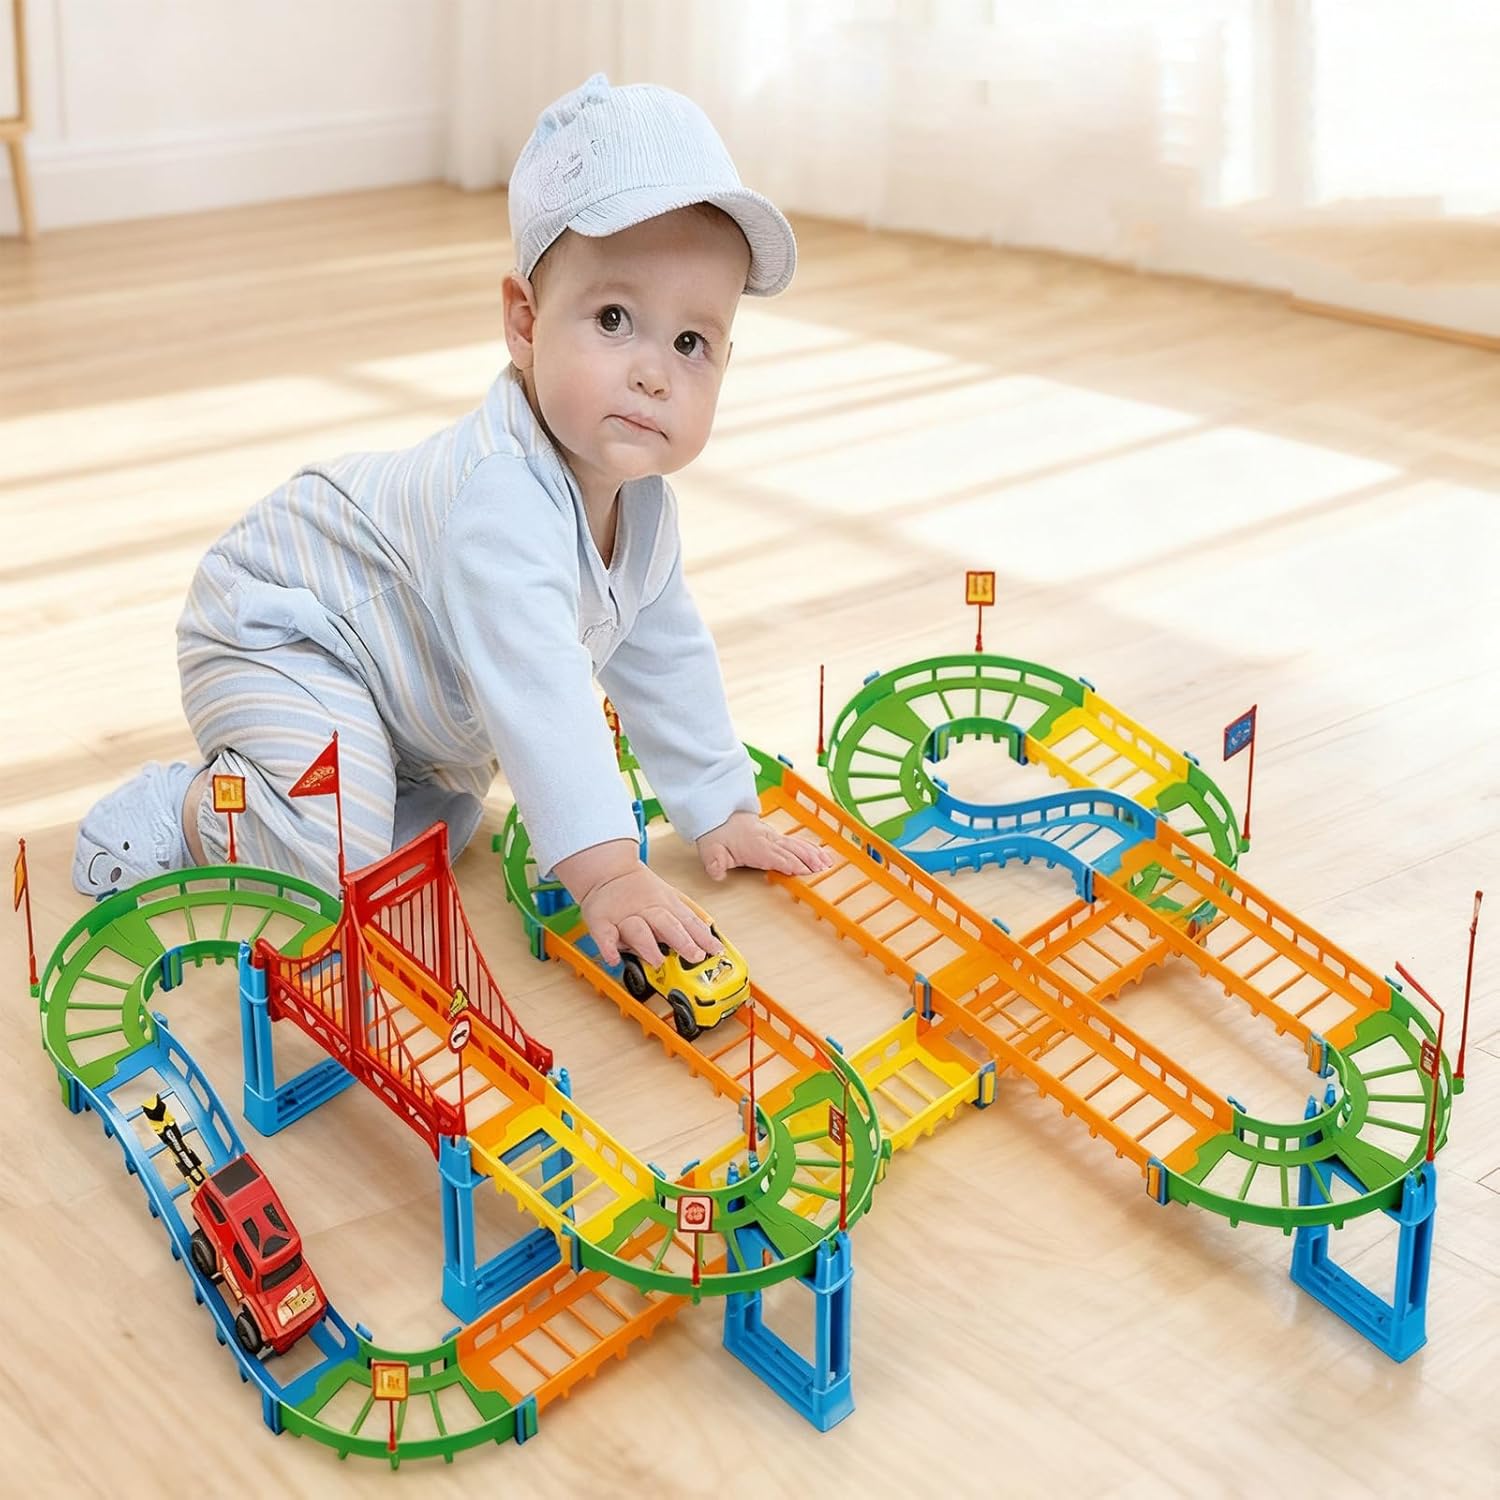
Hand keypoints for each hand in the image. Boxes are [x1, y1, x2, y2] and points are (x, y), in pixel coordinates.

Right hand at [556, 839, 719, 967]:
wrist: (607, 871)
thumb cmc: (639, 890)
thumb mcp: (667, 898)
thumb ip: (685, 918)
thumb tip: (709, 937)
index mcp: (666, 905)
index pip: (688, 922)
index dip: (703, 937)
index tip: (716, 950)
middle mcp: (647, 910)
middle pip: (667, 924)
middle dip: (682, 940)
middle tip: (695, 956)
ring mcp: (624, 917)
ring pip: (638, 930)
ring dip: (648, 946)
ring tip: (657, 961)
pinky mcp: (601, 922)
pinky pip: (604, 936)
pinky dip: (608, 948)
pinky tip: (614, 958)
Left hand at [697, 810, 834, 881]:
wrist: (717, 814)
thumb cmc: (716, 834)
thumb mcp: (709, 850)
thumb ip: (714, 863)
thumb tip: (717, 872)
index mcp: (754, 846)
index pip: (775, 856)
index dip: (789, 863)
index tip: (804, 870)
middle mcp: (767, 840)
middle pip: (791, 851)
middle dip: (807, 860)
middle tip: (822, 869)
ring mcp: (773, 836)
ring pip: (796, 845)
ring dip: (812, 854)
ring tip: (827, 863)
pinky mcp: (775, 836)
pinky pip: (795, 841)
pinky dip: (810, 847)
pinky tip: (821, 853)